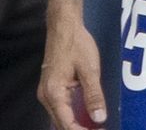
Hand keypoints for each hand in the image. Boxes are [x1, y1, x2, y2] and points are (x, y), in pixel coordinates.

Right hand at [38, 10, 107, 128]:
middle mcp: (46, 96)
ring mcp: (47, 93)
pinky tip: (85, 118)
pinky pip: (60, 110)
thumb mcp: (89, 70)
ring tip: (95, 127)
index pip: (67, 125)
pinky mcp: (51, 89)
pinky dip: (72, 117)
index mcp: (54, 93)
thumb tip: (99, 118)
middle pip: (61, 125)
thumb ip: (94, 96)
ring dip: (76, 126)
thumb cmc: (76, 44)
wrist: (63, 25)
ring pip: (60, 119)